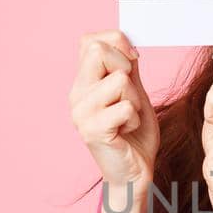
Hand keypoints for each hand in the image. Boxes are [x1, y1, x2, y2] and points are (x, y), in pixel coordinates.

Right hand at [70, 30, 158, 196]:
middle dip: (126, 67)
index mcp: (83, 82)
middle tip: (130, 94)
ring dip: (136, 100)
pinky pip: (125, 107)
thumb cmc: (134, 133)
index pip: (89, 40)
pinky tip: (126, 131)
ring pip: (120, 80)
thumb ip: (127, 67)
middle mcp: (76, 94)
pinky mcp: (92, 130)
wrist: (134, 172)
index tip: (132, 61)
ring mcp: (81, 112)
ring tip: (128, 118)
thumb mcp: (133, 92)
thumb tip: (126, 40)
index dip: (116, 42)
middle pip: (98, 51)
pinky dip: (135, 119)